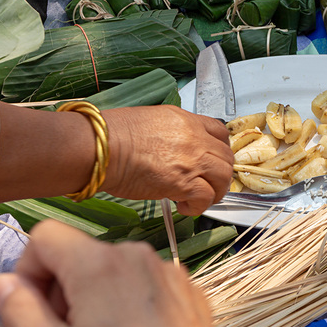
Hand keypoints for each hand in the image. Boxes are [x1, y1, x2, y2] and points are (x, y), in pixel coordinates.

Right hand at [0, 220, 219, 326]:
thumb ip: (19, 310)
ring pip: (112, 272)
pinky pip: (143, 286)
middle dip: (62, 290)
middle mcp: (138, 257)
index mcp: (100, 263)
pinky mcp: (187, 294)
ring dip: (94, 300)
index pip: (45, 236)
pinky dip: (127, 307)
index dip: (27, 270)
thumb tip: (6, 282)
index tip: (28, 306)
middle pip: (80, 254)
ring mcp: (168, 274)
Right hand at [103, 105, 233, 215]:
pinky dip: (199, 205)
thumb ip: (170, 134)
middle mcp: (194, 137)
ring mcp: (192, 159)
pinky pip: (206, 197)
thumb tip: (174, 150)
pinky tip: (184, 206)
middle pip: (226, 157)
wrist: (100, 148)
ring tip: (198, 198)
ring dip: (214, 191)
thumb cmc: (111, 136)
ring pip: (223, 177)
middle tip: (207, 184)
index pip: (219, 132)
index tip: (213, 160)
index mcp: (184, 120)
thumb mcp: (148, 122)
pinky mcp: (184, 182)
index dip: (220, 149)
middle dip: (219, 173)